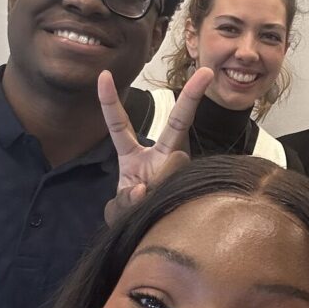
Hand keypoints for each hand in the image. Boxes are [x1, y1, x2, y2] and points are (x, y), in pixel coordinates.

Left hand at [98, 68, 212, 224]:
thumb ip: (124, 201)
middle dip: (191, 97)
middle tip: (205, 73)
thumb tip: (142, 191)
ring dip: (159, 184)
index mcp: (134, 156)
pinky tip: (158, 203)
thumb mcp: (121, 208)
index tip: (103, 74)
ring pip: (176, 164)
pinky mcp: (193, 183)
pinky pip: (178, 185)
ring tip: (149, 198)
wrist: (155, 234)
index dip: (109, 101)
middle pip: (178, 122)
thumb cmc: (136, 214)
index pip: (119, 125)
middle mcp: (162, 155)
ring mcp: (181, 168)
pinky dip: (162, 199)